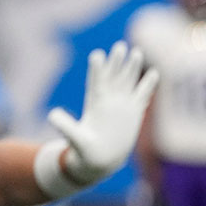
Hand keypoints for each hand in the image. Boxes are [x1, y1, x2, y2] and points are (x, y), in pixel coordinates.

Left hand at [47, 41, 158, 184]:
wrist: (100, 159)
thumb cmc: (86, 151)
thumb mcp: (74, 139)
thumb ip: (66, 126)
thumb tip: (52, 115)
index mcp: (94, 105)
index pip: (96, 83)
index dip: (97, 70)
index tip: (97, 54)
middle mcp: (108, 101)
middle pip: (113, 77)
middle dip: (116, 62)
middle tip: (120, 46)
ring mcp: (121, 105)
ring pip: (128, 82)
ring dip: (132, 68)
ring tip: (137, 52)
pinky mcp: (133, 112)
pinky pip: (142, 95)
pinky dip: (147, 85)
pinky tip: (154, 73)